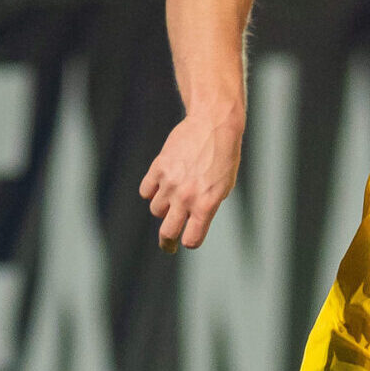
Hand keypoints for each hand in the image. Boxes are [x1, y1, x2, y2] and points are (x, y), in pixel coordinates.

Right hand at [139, 115, 242, 250]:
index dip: (190, 241)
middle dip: (168, 241)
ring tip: (174, 198)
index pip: (191, 239)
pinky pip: (146, 191)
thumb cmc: (223, 158)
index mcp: (206, 205)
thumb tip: (189, 223)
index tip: (189, 240)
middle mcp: (186, 197)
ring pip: (156, 210)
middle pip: (168, 232)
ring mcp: (170, 183)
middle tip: (169, 244)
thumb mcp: (223, 187)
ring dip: (163, 209)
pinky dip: (151, 191)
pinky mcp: (158, 168)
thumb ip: (206, 207)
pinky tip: (161, 186)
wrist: (213, 126)